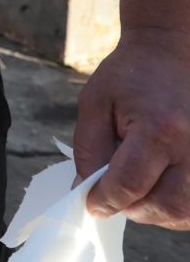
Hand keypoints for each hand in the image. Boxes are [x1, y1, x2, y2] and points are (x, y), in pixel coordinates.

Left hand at [74, 27, 189, 227]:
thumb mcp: (94, 104)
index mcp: (159, 129)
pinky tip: (157, 192)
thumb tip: (86, 191)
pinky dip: (176, 208)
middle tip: (113, 199)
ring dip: (156, 213)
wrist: (169, 51)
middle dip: (133, 210)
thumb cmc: (129, 75)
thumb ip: (88, 151)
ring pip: (186, 211)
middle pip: (166, 205)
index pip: (130, 184)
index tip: (91, 204)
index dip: (105, 200)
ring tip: (136, 193)